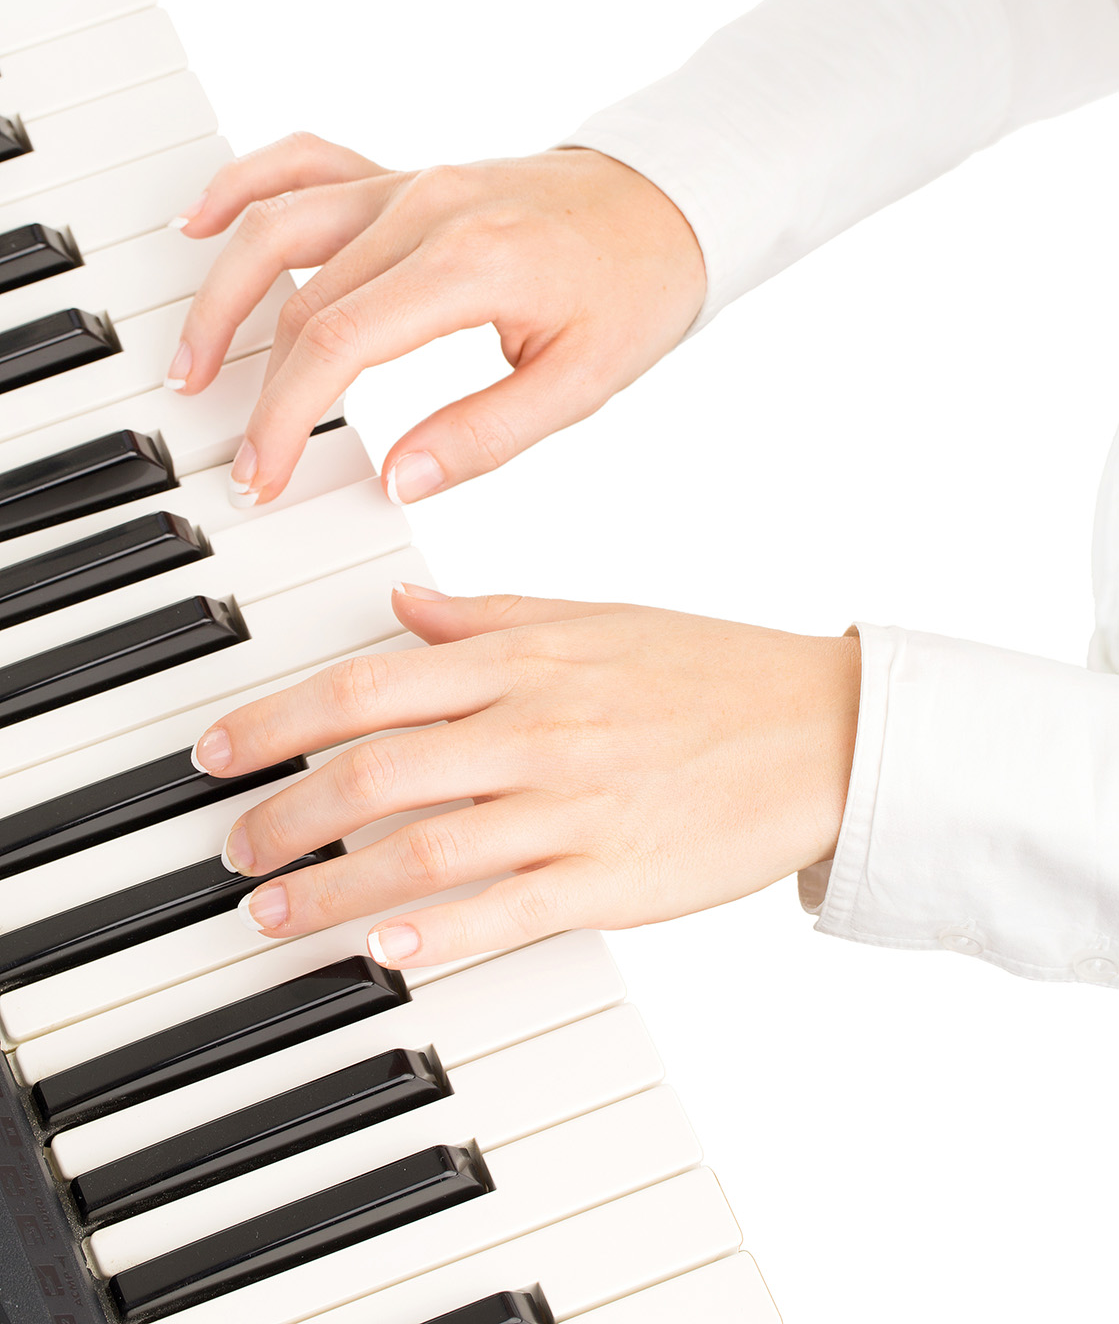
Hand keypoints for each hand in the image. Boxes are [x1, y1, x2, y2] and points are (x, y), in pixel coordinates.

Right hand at [167, 136, 705, 505]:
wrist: (671, 203)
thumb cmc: (636, 287)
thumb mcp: (581, 383)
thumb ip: (484, 434)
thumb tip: (397, 478)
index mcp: (469, 264)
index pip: (336, 342)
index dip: (283, 416)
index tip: (264, 474)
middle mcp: (425, 210)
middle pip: (298, 297)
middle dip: (254, 387)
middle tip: (242, 457)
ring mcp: (410, 184)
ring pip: (279, 223)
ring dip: (222, 292)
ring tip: (193, 361)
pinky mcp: (408, 176)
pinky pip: (309, 163)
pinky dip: (247, 187)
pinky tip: (203, 223)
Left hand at [192, 587, 860, 967]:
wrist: (823, 728)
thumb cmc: (709, 672)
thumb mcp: (594, 619)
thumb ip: (489, 615)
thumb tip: (401, 609)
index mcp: (526, 659)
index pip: (368, 685)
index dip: (277, 720)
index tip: (217, 751)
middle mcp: (537, 725)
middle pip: (375, 767)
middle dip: (283, 811)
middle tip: (235, 847)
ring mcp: (575, 804)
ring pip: (424, 844)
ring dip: (331, 883)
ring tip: (272, 912)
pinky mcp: (616, 877)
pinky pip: (509, 908)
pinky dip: (438, 929)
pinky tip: (383, 948)